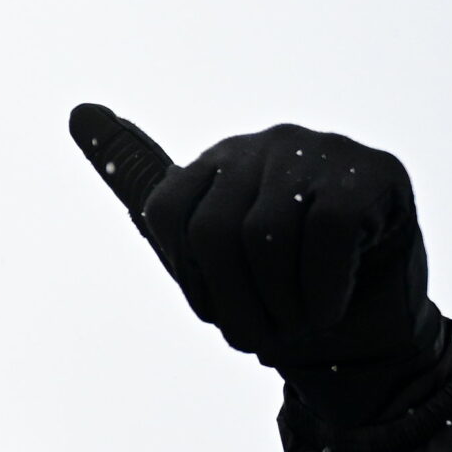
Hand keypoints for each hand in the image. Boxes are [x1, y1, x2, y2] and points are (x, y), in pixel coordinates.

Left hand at [67, 105, 440, 375]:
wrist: (365, 342)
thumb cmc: (276, 298)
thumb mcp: (198, 256)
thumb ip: (140, 186)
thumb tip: (78, 109)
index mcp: (214, 164)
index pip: (163, 212)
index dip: (188, 278)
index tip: (218, 309)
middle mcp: (263, 146)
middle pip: (212, 231)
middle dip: (233, 303)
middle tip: (262, 336)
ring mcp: (320, 152)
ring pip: (266, 235)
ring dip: (280, 305)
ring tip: (300, 321)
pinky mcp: (372, 172)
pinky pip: (325, 233)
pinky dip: (322, 289)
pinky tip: (330, 306)